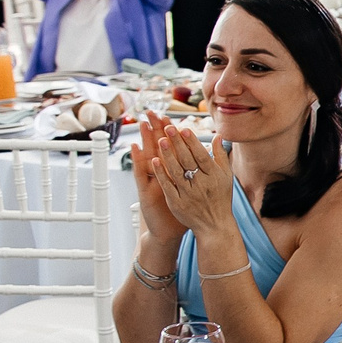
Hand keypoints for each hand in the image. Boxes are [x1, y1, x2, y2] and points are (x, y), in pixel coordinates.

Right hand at [130, 112, 189, 240]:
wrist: (168, 230)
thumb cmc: (181, 209)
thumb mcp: (188, 188)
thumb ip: (196, 173)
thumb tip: (207, 159)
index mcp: (173, 172)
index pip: (171, 149)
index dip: (170, 134)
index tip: (171, 116)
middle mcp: (160, 174)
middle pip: (157, 148)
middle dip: (156, 130)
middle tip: (153, 112)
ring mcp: (151, 181)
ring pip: (147, 156)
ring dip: (144, 139)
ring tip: (143, 123)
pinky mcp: (144, 190)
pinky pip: (140, 173)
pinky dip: (137, 160)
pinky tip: (135, 147)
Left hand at [147, 118, 238, 254]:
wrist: (215, 226)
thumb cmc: (221, 198)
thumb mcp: (226, 177)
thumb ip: (220, 156)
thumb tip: (218, 136)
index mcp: (214, 177)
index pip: (201, 155)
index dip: (192, 142)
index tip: (183, 128)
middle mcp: (202, 185)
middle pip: (187, 160)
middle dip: (177, 143)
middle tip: (167, 128)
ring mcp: (188, 194)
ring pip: (176, 171)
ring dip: (167, 155)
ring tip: (159, 140)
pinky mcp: (177, 203)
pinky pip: (168, 186)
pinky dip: (161, 173)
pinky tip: (154, 161)